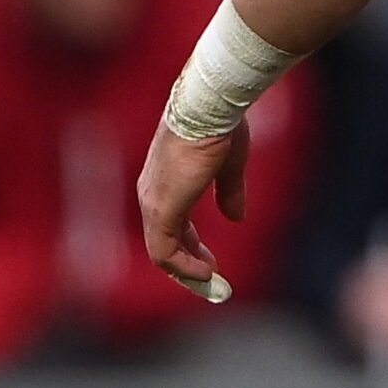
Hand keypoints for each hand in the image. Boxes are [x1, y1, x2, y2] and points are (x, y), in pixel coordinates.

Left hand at [137, 117, 250, 301]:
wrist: (207, 108)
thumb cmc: (218, 126)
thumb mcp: (228, 164)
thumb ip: (229, 192)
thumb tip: (236, 217)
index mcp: (166, 180)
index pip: (171, 222)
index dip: (191, 244)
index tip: (209, 259)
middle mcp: (152, 193)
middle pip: (164, 240)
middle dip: (188, 260)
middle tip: (209, 274)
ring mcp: (154, 203)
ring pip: (161, 250)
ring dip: (185, 269)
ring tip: (208, 279)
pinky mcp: (161, 211)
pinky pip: (165, 252)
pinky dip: (184, 267)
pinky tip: (206, 272)